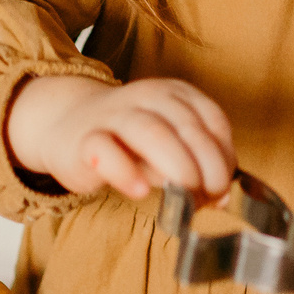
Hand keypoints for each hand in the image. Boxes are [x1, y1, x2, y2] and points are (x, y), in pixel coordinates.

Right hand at [4, 76, 235, 201]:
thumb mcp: (170, 146)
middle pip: (187, 127)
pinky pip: (106, 150)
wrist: (69, 125)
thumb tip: (221, 198)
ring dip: (177, 167)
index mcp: (176, 94)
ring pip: (151, 132)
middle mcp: (148, 97)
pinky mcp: (85, 140)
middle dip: (206, 168)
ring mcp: (114, 115)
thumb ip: (196, 166)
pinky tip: (140, 191)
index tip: (222, 188)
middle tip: (207, 199)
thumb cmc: (129, 140)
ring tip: (185, 197)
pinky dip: (126, 172)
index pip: (213, 121)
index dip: (224, 157)